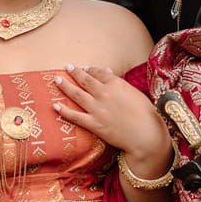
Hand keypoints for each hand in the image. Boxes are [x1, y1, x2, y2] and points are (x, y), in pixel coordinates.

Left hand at [53, 65, 171, 166]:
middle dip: (74, 72)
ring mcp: (97, 109)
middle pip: (85, 80)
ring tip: (56, 80)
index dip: (90, 70)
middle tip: (67, 66)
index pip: (99, 73)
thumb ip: (119, 82)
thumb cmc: (145, 114)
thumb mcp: (134, 93)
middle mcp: (104, 94)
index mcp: (116, 84)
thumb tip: (108, 71)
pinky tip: (55, 105)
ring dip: (64, 86)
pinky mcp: (93, 124)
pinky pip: (74, 116)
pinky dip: (63, 110)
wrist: (145, 135)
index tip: (85, 68)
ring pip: (76, 94)